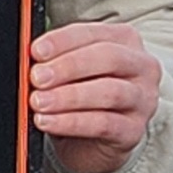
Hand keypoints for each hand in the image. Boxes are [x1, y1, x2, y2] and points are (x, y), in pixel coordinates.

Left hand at [30, 22, 161, 172]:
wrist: (91, 138)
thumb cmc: (80, 90)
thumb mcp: (70, 68)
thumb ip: (54, 57)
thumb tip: (29, 56)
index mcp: (124, 40)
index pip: (92, 33)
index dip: (62, 41)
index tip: (36, 51)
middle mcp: (141, 67)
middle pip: (107, 58)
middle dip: (67, 66)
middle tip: (37, 77)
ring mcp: (142, 100)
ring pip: (109, 92)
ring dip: (68, 97)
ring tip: (38, 101)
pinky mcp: (134, 130)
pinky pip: (104, 124)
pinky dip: (71, 122)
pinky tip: (48, 121)